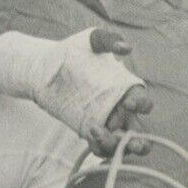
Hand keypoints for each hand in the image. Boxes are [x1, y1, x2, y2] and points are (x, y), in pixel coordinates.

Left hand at [0, 26, 151, 155]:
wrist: (44, 68)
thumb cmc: (73, 51)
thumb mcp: (91, 40)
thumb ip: (109, 40)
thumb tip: (126, 48)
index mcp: (126, 88)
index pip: (143, 102)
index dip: (142, 105)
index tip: (128, 103)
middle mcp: (120, 109)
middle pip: (139, 132)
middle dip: (140, 142)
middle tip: (132, 142)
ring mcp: (105, 122)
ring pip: (121, 144)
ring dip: (115, 146)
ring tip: (96, 132)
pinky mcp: (89, 130)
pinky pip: (101, 146)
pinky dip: (99, 146)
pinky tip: (88, 133)